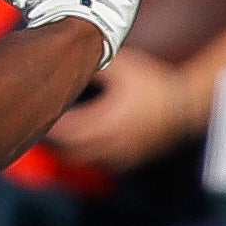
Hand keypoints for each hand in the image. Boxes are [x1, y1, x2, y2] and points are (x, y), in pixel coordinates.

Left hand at [44, 46, 199, 171]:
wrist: (184, 103)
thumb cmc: (154, 83)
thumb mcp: (123, 67)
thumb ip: (96, 66)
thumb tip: (74, 61)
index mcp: (105, 120)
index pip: (68, 130)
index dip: (51, 126)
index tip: (41, 117)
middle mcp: (111, 141)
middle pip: (72, 151)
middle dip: (57, 143)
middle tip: (46, 130)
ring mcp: (122, 153)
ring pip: (87, 160)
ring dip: (72, 152)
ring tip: (64, 139)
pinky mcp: (133, 157)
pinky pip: (104, 164)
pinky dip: (92, 157)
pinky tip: (90, 146)